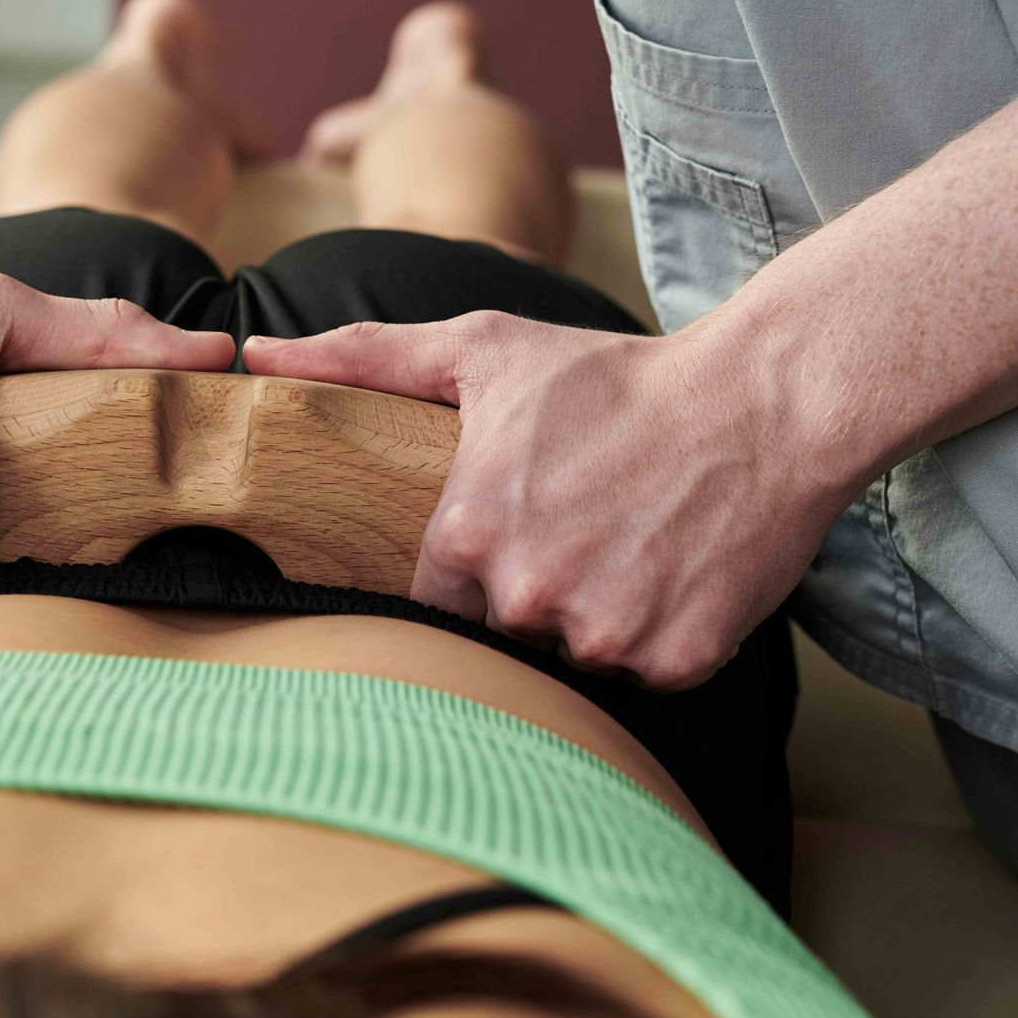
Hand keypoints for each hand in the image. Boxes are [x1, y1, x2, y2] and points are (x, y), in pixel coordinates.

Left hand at [244, 312, 855, 687]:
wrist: (762, 399)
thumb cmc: (612, 375)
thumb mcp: (482, 349)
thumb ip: (362, 358)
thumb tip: (255, 358)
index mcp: (470, 534)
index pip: (433, 595)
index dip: (470, 566)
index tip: (512, 528)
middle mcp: (529, 596)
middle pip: (503, 627)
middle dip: (533, 586)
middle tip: (581, 522)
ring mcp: (607, 634)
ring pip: (574, 651)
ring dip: (595, 610)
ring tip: (629, 537)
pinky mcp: (676, 660)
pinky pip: (645, 668)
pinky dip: (659, 629)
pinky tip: (674, 567)